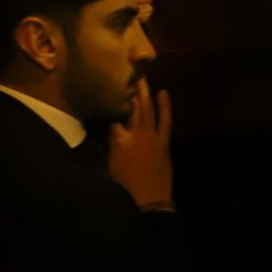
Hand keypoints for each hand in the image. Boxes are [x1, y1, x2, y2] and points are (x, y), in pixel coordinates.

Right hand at [107, 78, 174, 210]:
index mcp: (117, 140)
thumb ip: (110, 142)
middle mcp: (134, 134)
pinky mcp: (163, 141)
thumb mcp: (109, 163)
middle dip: (129, 88)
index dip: (109, 100)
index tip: (107, 86)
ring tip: (141, 76)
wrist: (149, 201)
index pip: (112, 114)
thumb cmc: (124, 186)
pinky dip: (165, 106)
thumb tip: (111, 126)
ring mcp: (151, 136)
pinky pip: (165, 120)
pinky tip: (163, 93)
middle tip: (126, 70)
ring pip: (147, 109)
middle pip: (130, 106)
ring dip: (144, 92)